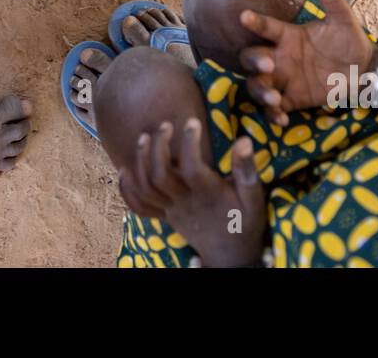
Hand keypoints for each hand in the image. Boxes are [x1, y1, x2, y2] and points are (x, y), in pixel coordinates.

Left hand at [119, 121, 265, 267]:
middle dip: (159, 147)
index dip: (189, 143)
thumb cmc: (245, 221)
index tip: (192, 122)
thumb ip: (247, 170)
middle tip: (165, 124)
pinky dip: (127, 190)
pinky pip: (140, 207)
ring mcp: (172, 211)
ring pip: (147, 188)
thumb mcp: (253, 197)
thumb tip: (244, 140)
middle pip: (161, 176)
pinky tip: (124, 170)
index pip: (192, 168)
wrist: (231, 255)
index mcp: (209, 195)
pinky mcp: (165, 217)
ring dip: (140, 161)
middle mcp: (186, 203)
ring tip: (144, 137)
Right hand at [237, 0, 372, 124]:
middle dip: (254, 62)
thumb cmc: (348, 40)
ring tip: (274, 98)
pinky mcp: (292, 99)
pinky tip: (282, 119)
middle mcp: (279, 57)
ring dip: (261, 91)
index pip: (265, 27)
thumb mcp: (342, 18)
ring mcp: (284, 79)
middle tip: (268, 65)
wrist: (363, 71)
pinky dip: (274, 115)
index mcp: (288, 35)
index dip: (254, 21)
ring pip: (258, 84)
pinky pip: (275, 109)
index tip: (244, 15)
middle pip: (252, 58)